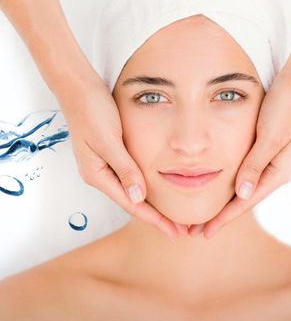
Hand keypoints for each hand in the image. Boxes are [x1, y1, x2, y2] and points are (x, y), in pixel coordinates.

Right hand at [58, 77, 188, 240]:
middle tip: (183, 231)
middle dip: (158, 218)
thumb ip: (124, 168)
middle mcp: (101, 174)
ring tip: (176, 217)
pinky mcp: (112, 154)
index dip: (155, 219)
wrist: (78, 89)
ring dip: (154, 205)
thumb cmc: (91, 111)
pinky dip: (148, 187)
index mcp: (97, 175)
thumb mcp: (109, 140)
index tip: (175, 231)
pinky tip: (161, 191)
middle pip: (134, 202)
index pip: (132, 204)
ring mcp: (105, 165)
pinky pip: (133, 177)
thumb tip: (138, 197)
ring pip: (134, 191)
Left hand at [188, 69, 290, 238]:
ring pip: (243, 188)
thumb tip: (242, 194)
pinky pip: (244, 172)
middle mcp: (277, 170)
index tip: (204, 233)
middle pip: (244, 199)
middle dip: (220, 216)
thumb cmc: (286, 107)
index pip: (246, 202)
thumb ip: (255, 165)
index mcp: (280, 172)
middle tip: (193, 231)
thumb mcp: (269, 137)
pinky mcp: (267, 148)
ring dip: (223, 202)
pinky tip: (216, 187)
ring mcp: (272, 160)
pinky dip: (229, 183)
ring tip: (201, 215)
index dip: (224, 218)